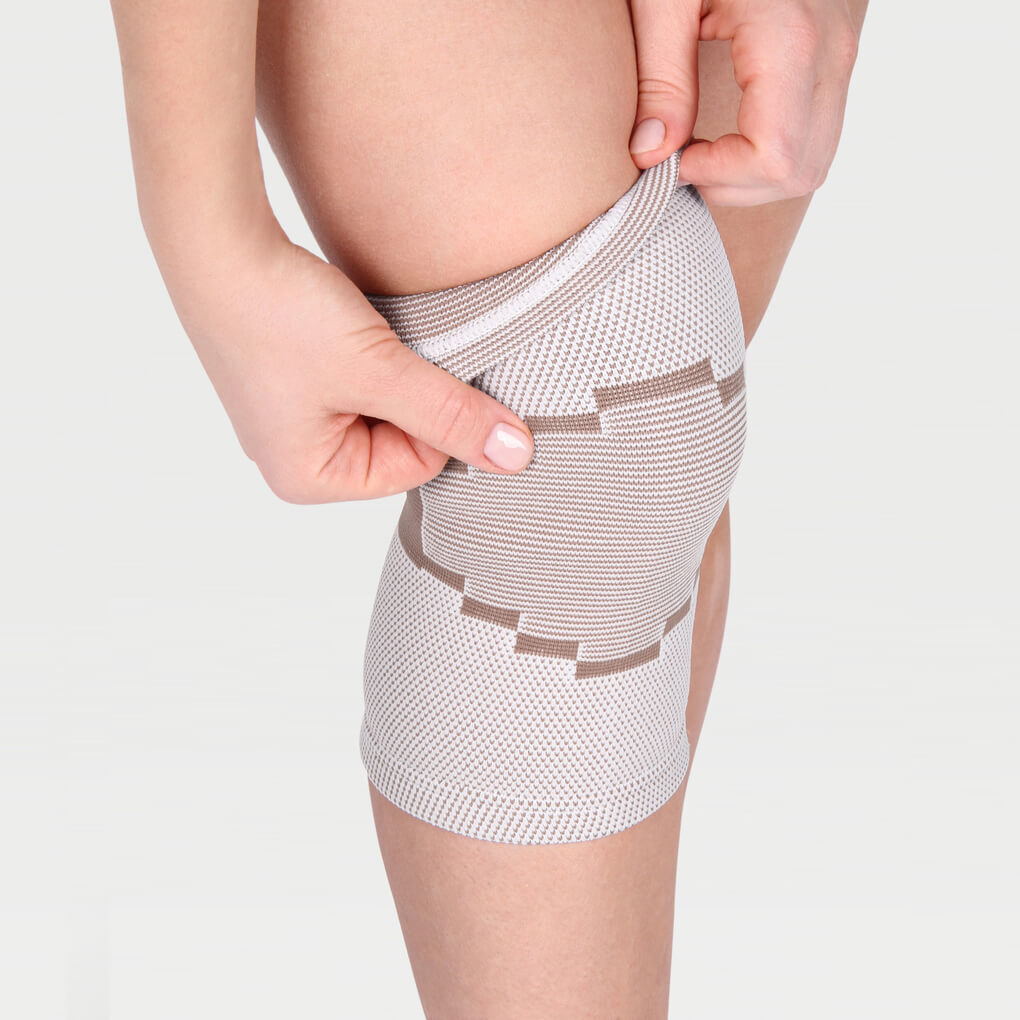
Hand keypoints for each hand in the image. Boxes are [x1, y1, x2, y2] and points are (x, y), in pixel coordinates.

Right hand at [171, 235, 534, 502]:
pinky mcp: (291, 379)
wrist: (212, 239)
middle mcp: (295, 458)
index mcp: (308, 478)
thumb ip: (451, 414)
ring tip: (366, 332)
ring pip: (383, 405)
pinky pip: (357, 380)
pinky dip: (370, 355)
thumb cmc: (282, 315)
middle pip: (400, 439)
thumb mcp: (379, 370)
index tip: (433, 367)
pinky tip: (353, 324)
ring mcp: (290, 418)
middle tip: (396, 345)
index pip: (417, 465)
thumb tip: (516, 457)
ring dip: (394, 369)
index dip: (438, 416)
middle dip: (413, 392)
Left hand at [627, 0, 862, 205]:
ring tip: (702, 147)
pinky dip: (771, 154)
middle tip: (681, 157)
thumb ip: (659, 78)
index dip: (716, 174)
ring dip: (752, 176)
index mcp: (792, 38)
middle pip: (798, 171)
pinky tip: (727, 135)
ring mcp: (843, 54)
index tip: (670, 155)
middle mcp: (832, 52)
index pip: (773, 158)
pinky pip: (816, 135)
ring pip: (813, 162)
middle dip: (733, 184)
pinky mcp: (836, 57)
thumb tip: (652, 156)